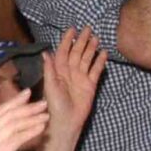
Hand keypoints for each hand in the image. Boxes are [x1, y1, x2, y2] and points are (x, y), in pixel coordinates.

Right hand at [0, 91, 49, 150]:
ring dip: (32, 118)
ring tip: (46, 115)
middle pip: (9, 114)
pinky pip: (17, 139)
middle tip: (43, 102)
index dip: (14, 101)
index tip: (27, 93)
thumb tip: (10, 136)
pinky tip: (41, 129)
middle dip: (27, 107)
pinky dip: (30, 132)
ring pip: (14, 124)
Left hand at [38, 29, 104, 146]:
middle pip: (76, 52)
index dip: (67, 41)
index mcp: (59, 70)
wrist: (66, 121)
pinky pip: (95, 70)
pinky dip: (100, 62)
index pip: (63, 51)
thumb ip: (49, 69)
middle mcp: (70, 72)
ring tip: (96, 38)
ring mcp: (81, 78)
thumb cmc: (54, 105)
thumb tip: (46, 53)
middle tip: (88, 29)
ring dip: (91, 49)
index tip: (72, 30)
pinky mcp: (90, 85)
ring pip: (86, 59)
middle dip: (81, 41)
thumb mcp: (50, 86)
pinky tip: (104, 53)